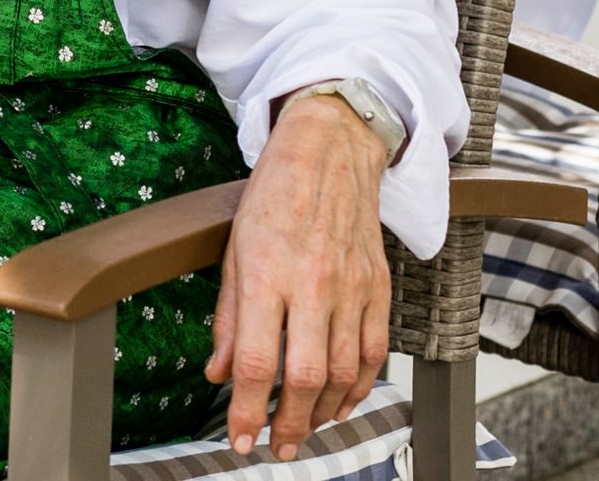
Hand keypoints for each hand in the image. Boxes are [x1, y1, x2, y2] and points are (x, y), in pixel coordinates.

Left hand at [207, 92, 391, 459]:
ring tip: (305, 432)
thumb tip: (219, 373)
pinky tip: (341, 403)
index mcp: (267, 274)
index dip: (247, 410)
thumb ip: (227, 316)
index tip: (240, 440)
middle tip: (277, 448)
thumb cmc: (274, 194)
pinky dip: (359, 388)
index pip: (257, 361)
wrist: (330, 150)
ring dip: (324, 414)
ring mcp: (351, 288)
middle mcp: (312, 285)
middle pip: (305, 378)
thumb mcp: (233, 249)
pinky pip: (374, 352)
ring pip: (344, 373)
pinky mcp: (379, 288)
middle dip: (289, 425)